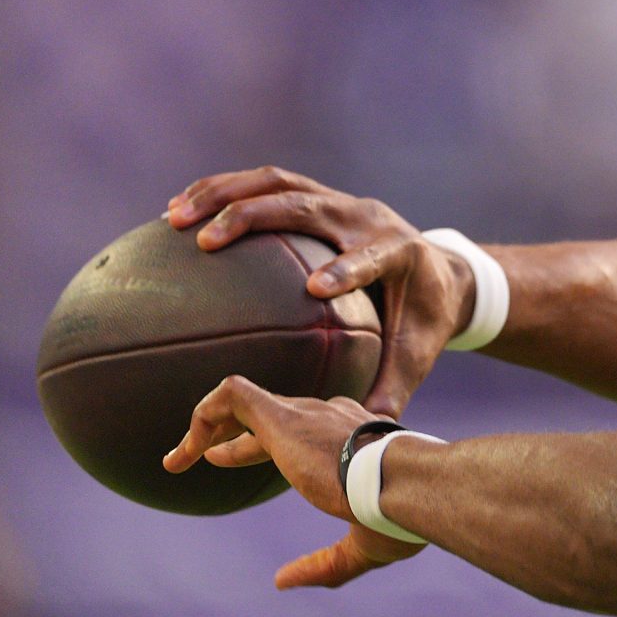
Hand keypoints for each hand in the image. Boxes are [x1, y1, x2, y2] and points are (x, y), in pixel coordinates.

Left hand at [163, 375, 427, 588]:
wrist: (406, 483)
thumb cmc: (398, 515)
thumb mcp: (363, 547)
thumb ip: (324, 565)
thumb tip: (282, 582)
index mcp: (353, 437)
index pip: (301, 429)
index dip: (263, 446)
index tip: (232, 462)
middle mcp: (328, 416)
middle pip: (271, 414)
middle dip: (236, 436)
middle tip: (206, 459)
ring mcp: (304, 413)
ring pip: (245, 402)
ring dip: (209, 426)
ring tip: (178, 459)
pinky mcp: (281, 416)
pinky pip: (232, 396)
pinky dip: (205, 415)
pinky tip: (187, 452)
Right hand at [166, 167, 474, 421]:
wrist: (443, 271)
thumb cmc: (424, 319)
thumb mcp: (416, 354)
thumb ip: (394, 389)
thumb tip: (367, 432)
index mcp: (400, 253)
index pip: (373, 256)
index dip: (348, 268)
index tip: (315, 288)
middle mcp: (367, 217)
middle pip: (308, 205)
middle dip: (254, 217)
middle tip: (205, 240)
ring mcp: (341, 201)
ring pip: (278, 184)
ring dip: (223, 194)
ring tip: (174, 217)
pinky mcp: (320, 196)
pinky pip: (268, 186)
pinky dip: (223, 192)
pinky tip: (176, 210)